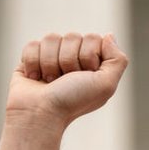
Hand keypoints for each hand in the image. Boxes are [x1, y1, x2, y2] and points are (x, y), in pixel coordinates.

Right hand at [7, 32, 128, 129]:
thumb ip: (117, 60)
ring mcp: (52, 58)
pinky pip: (32, 44)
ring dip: (50, 63)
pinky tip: (36, 78)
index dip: (88, 56)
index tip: (84, 76)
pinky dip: (33, 63)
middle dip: (68, 60)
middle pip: (72, 36)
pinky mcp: (31, 59)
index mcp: (93, 65)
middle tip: (65, 81)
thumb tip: (109, 36)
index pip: (93, 39)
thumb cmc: (72, 101)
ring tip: (50, 81)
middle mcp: (73, 60)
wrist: (39, 113)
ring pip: (51, 38)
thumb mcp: (105, 85)